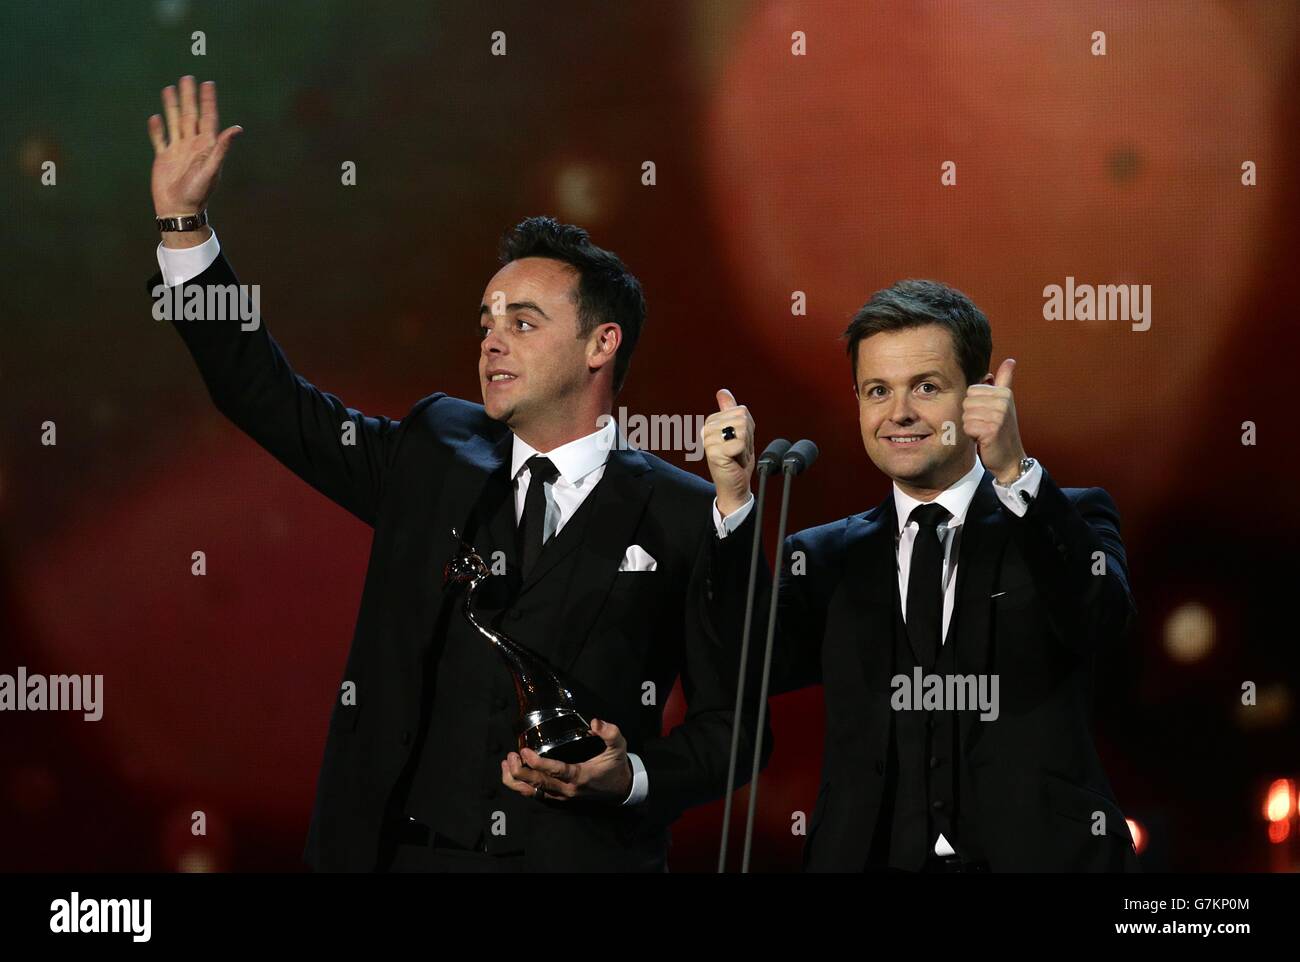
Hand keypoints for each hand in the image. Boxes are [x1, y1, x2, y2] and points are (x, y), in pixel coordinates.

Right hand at [148, 76, 241, 217]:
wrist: (179, 209)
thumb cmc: (198, 193)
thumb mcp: (211, 169)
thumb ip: (222, 148)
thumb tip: (237, 129)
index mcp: (206, 147)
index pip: (208, 118)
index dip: (208, 101)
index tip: (208, 83)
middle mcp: (192, 145)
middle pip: (190, 115)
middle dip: (189, 96)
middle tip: (188, 77)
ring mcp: (177, 150)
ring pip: (175, 122)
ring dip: (173, 106)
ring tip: (170, 88)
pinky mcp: (163, 157)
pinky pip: (160, 139)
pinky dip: (157, 128)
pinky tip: (155, 117)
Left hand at [500, 718, 632, 803]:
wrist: (621, 789)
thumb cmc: (616, 766)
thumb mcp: (619, 746)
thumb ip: (610, 733)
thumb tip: (595, 722)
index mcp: (579, 776)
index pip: (555, 771)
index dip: (537, 763)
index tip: (524, 751)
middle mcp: (567, 789)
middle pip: (537, 784)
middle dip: (520, 771)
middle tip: (511, 755)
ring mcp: (561, 796)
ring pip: (532, 793)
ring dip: (516, 781)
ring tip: (506, 764)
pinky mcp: (558, 797)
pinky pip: (536, 795)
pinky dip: (521, 786)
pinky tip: (513, 774)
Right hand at [702, 388, 754, 516]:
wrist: (734, 485)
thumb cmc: (736, 460)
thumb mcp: (737, 431)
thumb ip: (730, 411)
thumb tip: (722, 392)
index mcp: (711, 421)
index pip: (742, 411)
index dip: (748, 428)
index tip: (739, 441)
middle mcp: (707, 429)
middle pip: (742, 419)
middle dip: (748, 437)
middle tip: (739, 451)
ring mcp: (709, 440)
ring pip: (742, 430)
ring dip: (746, 446)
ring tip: (737, 455)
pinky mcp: (714, 452)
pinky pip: (739, 443)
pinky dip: (743, 454)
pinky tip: (735, 461)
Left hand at [963, 358, 1025, 483]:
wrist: (1010, 458)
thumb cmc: (1003, 430)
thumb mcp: (1005, 402)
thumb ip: (1005, 380)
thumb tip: (1010, 360)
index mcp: (1004, 393)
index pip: (971, 391)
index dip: (975, 406)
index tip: (988, 415)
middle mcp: (1003, 402)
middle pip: (966, 402)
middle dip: (972, 416)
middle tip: (986, 425)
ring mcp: (999, 415)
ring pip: (966, 415)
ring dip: (972, 427)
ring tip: (985, 432)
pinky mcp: (992, 429)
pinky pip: (967, 426)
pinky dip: (972, 435)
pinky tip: (984, 439)